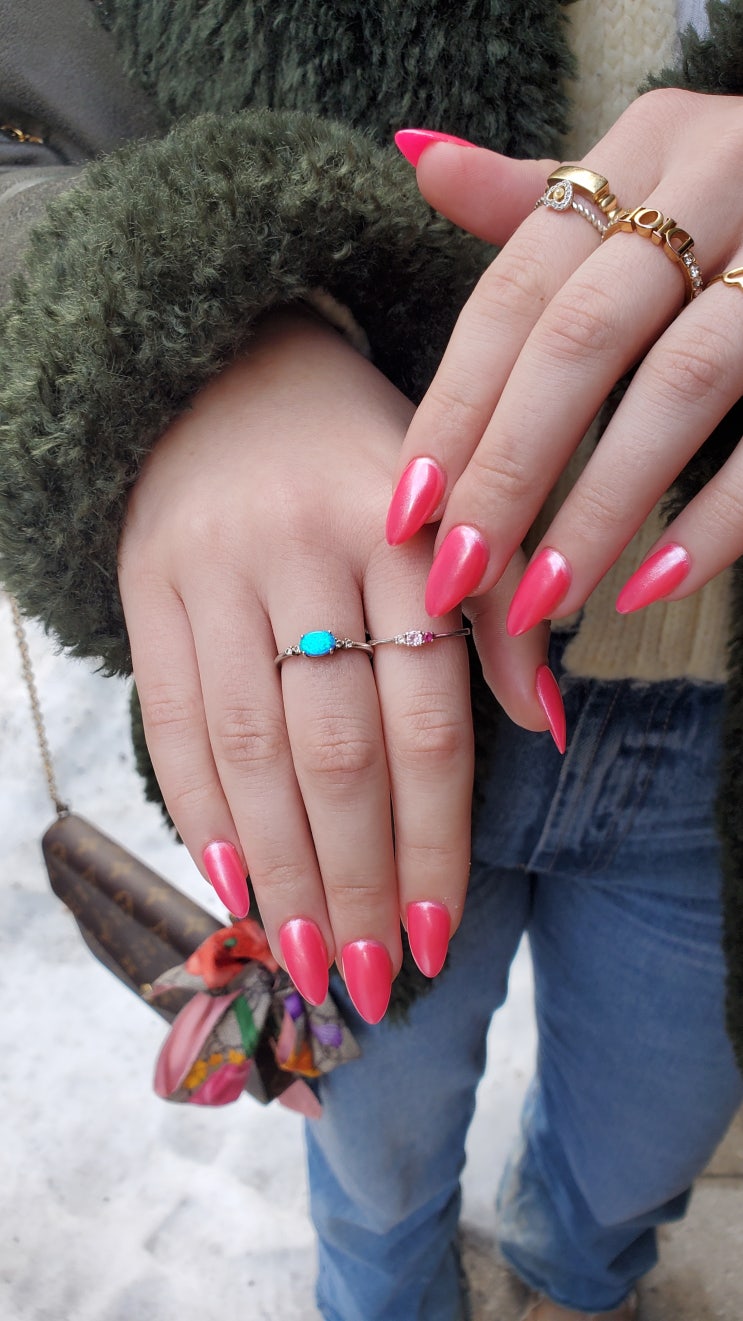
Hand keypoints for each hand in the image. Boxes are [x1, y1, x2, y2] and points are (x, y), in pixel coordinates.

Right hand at [118, 309, 550, 1021]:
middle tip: (370, 982)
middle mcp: (302, 548)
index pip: (425, 717)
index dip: (434, 837)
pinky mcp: (145, 583)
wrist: (234, 371)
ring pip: (250, 748)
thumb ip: (496, 607)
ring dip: (280, 869)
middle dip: (357, 879)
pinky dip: (200, 808)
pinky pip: (168, 716)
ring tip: (305, 959)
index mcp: (400, 529)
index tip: (441, 936)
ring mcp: (213, 568)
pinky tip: (228, 883)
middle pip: (334, 751)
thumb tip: (545, 726)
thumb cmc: (362, 456)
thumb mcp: (448, 504)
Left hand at [390, 91, 742, 647]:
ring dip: (601, 507)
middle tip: (458, 575)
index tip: (406, 511)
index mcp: (651, 144)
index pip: (517, 289)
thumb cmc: (739, 205)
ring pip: (681, 384)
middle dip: (509, 469)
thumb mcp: (645, 176)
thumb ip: (536, 198)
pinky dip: (716, 519)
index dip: (455, 405)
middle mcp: (722, 174)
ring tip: (543, 599)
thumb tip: (417, 159)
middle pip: (582, 340)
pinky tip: (653, 585)